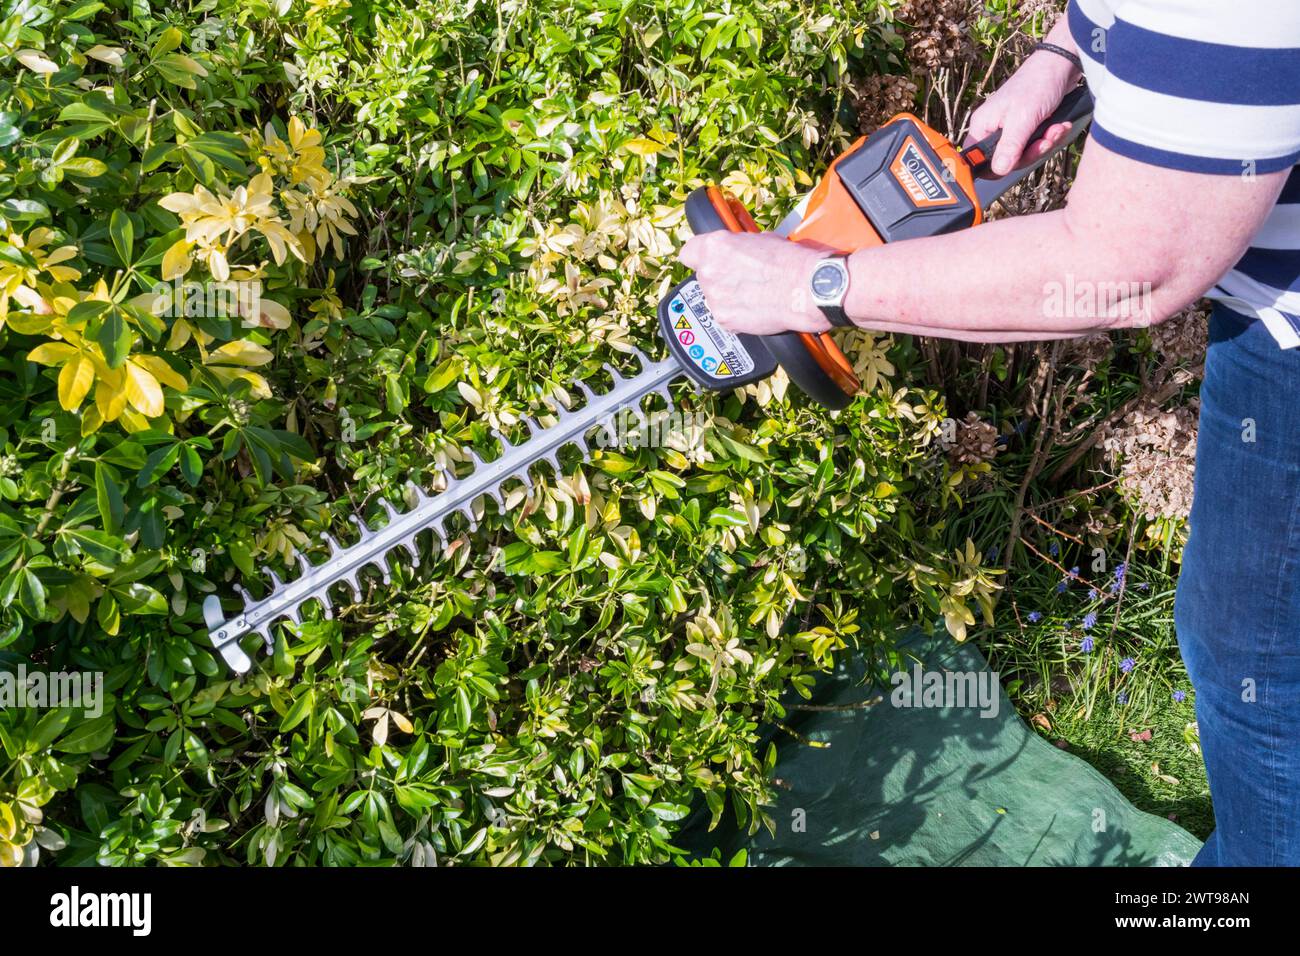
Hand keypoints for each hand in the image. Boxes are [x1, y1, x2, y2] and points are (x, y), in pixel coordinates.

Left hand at [677, 231, 832, 335]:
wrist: (805, 289)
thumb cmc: (790, 262)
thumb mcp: (761, 240)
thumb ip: (738, 246)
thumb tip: (737, 251)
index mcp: (715, 246)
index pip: (689, 252)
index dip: (700, 257)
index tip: (708, 261)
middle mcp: (709, 271)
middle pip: (704, 276)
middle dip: (720, 278)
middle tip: (742, 279)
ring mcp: (714, 297)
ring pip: (713, 297)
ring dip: (727, 297)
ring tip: (752, 295)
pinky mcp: (724, 318)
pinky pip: (724, 315)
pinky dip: (736, 314)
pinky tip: (754, 308)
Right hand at [965, 49, 1080, 175]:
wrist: (1061, 64)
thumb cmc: (1037, 85)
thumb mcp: (1023, 119)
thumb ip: (1010, 147)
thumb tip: (999, 171)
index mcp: (982, 126)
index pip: (977, 160)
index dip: (996, 167)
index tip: (1016, 162)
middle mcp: (992, 128)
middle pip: (1005, 160)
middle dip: (1030, 153)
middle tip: (1045, 140)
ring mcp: (1009, 127)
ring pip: (1023, 152)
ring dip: (1043, 143)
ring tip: (1056, 129)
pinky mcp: (1025, 125)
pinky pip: (1034, 143)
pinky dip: (1048, 137)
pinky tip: (1059, 126)